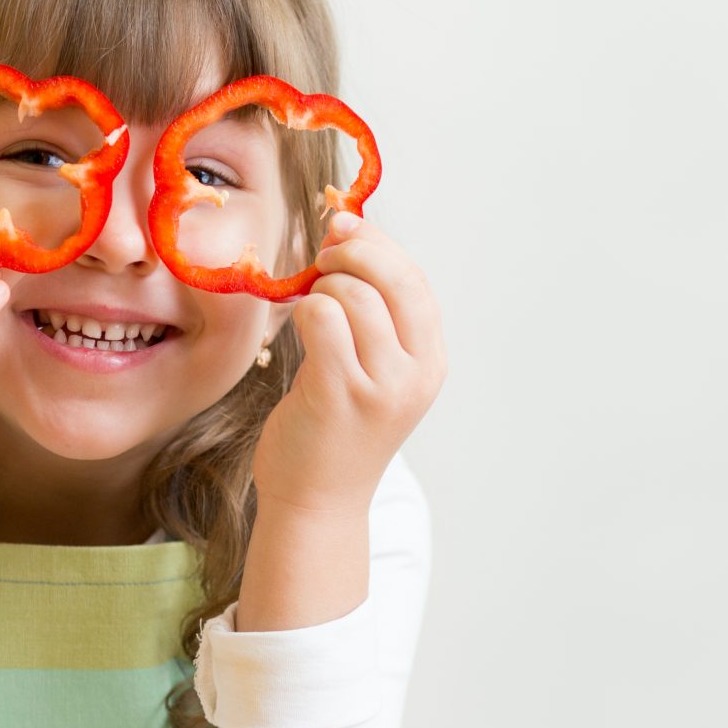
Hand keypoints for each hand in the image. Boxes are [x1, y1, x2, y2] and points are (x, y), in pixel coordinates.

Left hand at [252, 214, 445, 518]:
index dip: (378, 243)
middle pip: (392, 278)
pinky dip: (304, 309)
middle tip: (320, 255)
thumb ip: (371, 311)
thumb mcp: (373, 370)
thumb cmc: (335, 429)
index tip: (342, 223)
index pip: (415, 280)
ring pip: (352, 293)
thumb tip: (346, 230)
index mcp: (430, 363)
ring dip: (320, 286)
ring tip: (309, 306)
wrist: (316, 503)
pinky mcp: (338, 394)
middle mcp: (415, 374)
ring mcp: (380, 387)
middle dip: (350, 251)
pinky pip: (321, 317)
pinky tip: (297, 328)